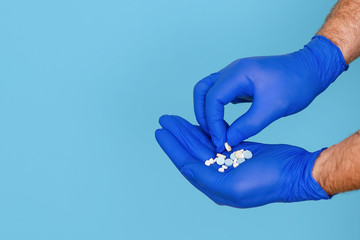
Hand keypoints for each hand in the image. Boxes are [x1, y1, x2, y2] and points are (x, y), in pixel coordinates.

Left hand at [155, 115, 328, 207]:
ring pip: (203, 144)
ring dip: (190, 131)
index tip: (160, 132)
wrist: (296, 172)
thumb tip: (186, 168)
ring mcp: (229, 164)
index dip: (172, 147)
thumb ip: (206, 178)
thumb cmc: (268, 182)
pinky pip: (217, 140)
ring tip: (177, 118)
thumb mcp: (233, 186)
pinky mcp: (239, 152)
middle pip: (192, 151)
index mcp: (215, 185)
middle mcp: (219, 175)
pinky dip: (208, 130)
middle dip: (178, 135)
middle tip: (166, 119)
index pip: (187, 163)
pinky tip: (200, 123)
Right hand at [194, 36, 347, 151]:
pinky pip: (218, 94)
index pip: (212, 99)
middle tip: (211, 135)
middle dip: (202, 114)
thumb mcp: (273, 109)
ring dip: (207, 111)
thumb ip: (247, 126)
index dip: (212, 122)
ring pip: (207, 91)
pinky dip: (216, 109)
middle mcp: (231, 71)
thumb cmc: (296, 85)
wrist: (311, 70)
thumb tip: (228, 141)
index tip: (219, 141)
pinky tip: (224, 124)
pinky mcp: (238, 81)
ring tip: (215, 131)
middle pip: (201, 90)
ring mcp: (234, 74)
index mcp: (238, 74)